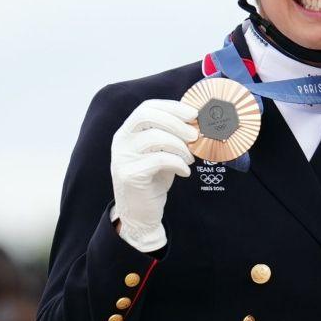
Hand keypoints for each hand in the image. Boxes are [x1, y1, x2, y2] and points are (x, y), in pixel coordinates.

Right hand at [109, 98, 198, 252]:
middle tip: (196, 136)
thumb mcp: (163, 152)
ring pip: (156, 137)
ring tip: (190, 158)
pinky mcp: (130, 174)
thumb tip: (199, 122)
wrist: (140, 213)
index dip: (172, 107)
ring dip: (181, 146)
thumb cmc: (154, 178)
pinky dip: (179, 163)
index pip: (147, 107)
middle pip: (148, 116)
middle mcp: (121, 141)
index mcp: (128, 131)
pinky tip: (184, 172)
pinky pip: (160, 159)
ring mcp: (122, 157)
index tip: (194, 113)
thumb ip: (173, 136)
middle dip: (177, 123)